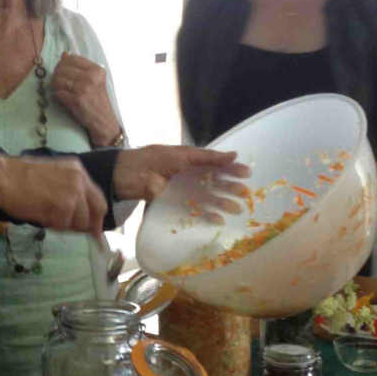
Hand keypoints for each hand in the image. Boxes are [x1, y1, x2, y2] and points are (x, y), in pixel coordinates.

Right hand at [0, 152, 106, 238]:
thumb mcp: (52, 176)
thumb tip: (78, 213)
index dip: (96, 216)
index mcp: (77, 170)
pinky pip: (63, 225)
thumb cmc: (19, 178)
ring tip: (46, 217)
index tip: (95, 230)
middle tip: (84, 235)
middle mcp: (80, 180)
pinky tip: (40, 215)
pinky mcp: (64, 206)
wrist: (4, 179)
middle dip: (90, 226)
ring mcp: (73, 193)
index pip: (97, 197)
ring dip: (65, 225)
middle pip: (96, 210)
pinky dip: (52, 225)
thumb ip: (69, 190)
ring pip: (79, 221)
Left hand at [50, 53, 121, 146]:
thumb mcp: (95, 80)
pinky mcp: (76, 100)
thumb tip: (64, 54)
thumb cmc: (98, 100)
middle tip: (57, 81)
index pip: (72, 58)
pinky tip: (60, 96)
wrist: (103, 121)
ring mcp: (83, 89)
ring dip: (55, 85)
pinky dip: (56, 94)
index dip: (63, 63)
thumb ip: (81, 67)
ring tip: (58, 89)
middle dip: (56, 74)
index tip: (62, 70)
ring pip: (58, 80)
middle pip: (62, 68)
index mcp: (97, 70)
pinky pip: (58, 92)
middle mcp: (91, 77)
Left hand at [112, 145, 251, 217]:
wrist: (128, 175)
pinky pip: (194, 212)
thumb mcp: (182, 155)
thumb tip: (234, 155)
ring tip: (237, 210)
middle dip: (231, 189)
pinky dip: (206, 216)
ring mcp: (184, 192)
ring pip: (208, 199)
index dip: (232, 170)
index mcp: (192, 162)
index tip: (247, 173)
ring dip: (223, 204)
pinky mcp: (176, 205)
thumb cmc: (154, 160)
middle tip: (246, 194)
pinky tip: (218, 220)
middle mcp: (190, 178)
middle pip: (215, 184)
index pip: (216, 166)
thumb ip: (207, 157)